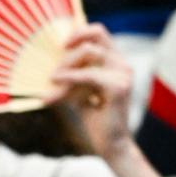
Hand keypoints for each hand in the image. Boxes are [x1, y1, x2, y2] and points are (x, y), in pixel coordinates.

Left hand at [47, 24, 133, 158]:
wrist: (110, 144)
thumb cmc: (95, 118)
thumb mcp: (79, 89)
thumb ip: (73, 72)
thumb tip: (51, 60)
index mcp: (116, 61)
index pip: (99, 32)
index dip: (79, 32)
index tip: (61, 45)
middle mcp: (123, 64)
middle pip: (95, 35)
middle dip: (71, 47)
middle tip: (53, 66)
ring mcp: (124, 73)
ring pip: (89, 52)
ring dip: (67, 65)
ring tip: (52, 80)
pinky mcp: (119, 87)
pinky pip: (88, 74)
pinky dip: (70, 77)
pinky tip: (56, 82)